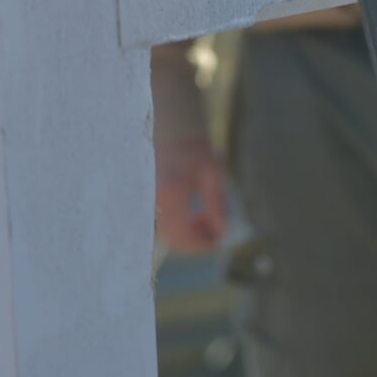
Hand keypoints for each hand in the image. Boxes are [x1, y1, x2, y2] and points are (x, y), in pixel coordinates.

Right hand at [155, 132, 228, 253]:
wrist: (174, 134)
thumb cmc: (197, 149)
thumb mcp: (213, 175)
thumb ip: (217, 205)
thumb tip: (223, 232)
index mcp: (172, 192)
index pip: (184, 232)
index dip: (202, 242)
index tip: (219, 240)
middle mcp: (158, 200)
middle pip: (174, 238)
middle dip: (195, 243)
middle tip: (215, 234)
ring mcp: (153, 202)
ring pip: (168, 234)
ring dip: (188, 235)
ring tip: (206, 221)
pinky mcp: (154, 201)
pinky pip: (166, 224)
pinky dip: (182, 226)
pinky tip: (195, 214)